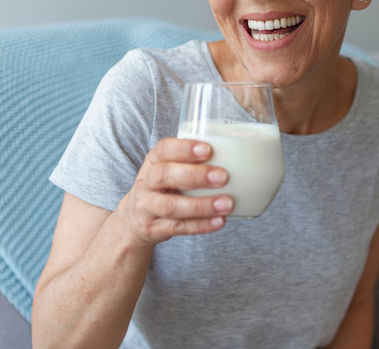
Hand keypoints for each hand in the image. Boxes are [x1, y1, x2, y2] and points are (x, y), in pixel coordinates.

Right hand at [115, 138, 232, 245]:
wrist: (136, 218)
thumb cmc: (166, 186)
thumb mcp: (171, 168)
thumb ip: (195, 161)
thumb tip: (242, 155)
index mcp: (153, 161)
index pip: (163, 149)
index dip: (185, 148)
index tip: (208, 149)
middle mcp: (147, 182)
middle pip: (164, 175)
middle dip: (195, 175)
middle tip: (223, 176)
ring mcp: (147, 207)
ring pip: (171, 206)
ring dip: (201, 205)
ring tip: (228, 203)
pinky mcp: (153, 229)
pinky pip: (177, 228)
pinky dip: (200, 225)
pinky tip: (220, 221)